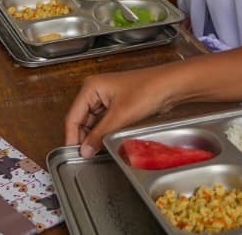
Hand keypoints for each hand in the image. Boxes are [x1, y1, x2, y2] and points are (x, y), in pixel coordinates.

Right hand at [64, 66, 179, 155]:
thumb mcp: (120, 117)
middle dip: (82, 137)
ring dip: (93, 136)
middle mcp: (95, 90)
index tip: (72, 154)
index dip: (72, 137)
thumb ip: (99, 135)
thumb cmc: (147, 92)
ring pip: (92, 121)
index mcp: (90, 87)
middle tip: (84, 157)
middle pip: (81, 119)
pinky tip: (104, 143)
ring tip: (94, 152)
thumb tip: (84, 151)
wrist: (170, 85)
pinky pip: (103, 121)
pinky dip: (102, 132)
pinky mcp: (117, 104)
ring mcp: (106, 97)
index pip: (73, 116)